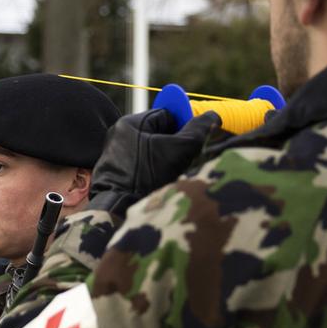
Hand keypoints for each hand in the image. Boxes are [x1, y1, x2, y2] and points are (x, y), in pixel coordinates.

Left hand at [89, 109, 222, 215]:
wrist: (120, 211)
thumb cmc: (149, 177)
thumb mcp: (182, 149)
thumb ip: (199, 129)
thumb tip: (212, 116)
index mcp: (129, 124)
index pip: (167, 116)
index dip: (185, 127)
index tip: (193, 143)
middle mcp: (117, 136)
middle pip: (158, 134)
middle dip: (175, 146)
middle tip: (184, 161)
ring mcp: (114, 157)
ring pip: (151, 152)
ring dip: (165, 161)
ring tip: (170, 175)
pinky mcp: (114, 175)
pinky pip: (141, 167)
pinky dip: (153, 174)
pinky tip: (157, 185)